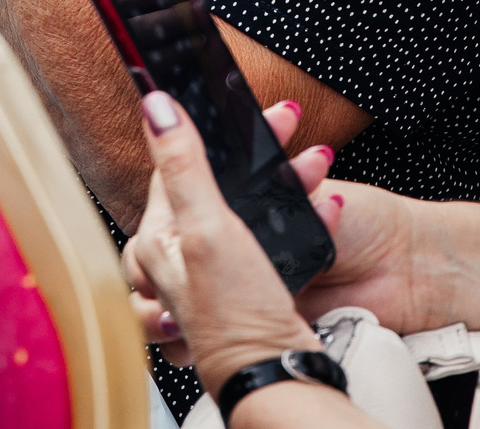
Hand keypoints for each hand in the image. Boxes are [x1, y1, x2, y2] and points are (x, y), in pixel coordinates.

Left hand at [125, 100, 441, 361]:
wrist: (283, 370)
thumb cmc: (236, 315)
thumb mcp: (207, 230)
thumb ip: (183, 167)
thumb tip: (154, 108)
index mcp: (160, 239)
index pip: (175, 167)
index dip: (211, 132)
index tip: (248, 110)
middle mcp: (185, 255)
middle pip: (218, 181)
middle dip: (262, 154)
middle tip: (287, 125)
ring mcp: (220, 270)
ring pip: (253, 202)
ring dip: (290, 179)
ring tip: (315, 167)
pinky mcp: (254, 281)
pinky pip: (279, 230)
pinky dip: (305, 215)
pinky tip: (325, 210)